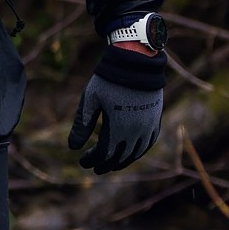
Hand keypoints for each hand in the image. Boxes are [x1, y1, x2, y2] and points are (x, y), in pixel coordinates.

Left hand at [68, 19, 166, 175]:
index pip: (104, 154)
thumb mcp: (90, 100)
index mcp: (118, 128)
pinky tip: (131, 152)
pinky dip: (139, 151)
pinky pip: (148, 142)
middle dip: (106, 164)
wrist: (136, 62)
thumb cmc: (108, 79)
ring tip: (112, 164)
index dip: (92, 160)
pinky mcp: (155, 119)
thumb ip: (82, 125)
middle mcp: (135, 132)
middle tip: (95, 167)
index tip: (82, 160)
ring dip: (123, 161)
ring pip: (136, 153)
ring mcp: (148, 126)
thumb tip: (73, 147)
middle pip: (120, 157)